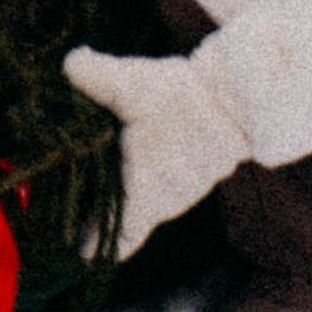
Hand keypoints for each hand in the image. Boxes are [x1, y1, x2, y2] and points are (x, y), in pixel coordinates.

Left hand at [63, 46, 248, 257]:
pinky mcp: (208, 167)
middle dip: (107, 205)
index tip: (76, 249)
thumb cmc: (182, 101)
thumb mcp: (131, 86)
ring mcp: (190, 187)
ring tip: (110, 157)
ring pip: (154, 193)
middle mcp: (168, 202)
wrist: (243, 93)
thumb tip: (68, 62)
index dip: (96, 244)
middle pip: (131, 215)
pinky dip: (160, 164)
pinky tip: (150, 137)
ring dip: (136, 181)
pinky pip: (175, 174)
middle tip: (77, 188)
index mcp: (144, 198)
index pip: (118, 240)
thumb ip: (94, 76)